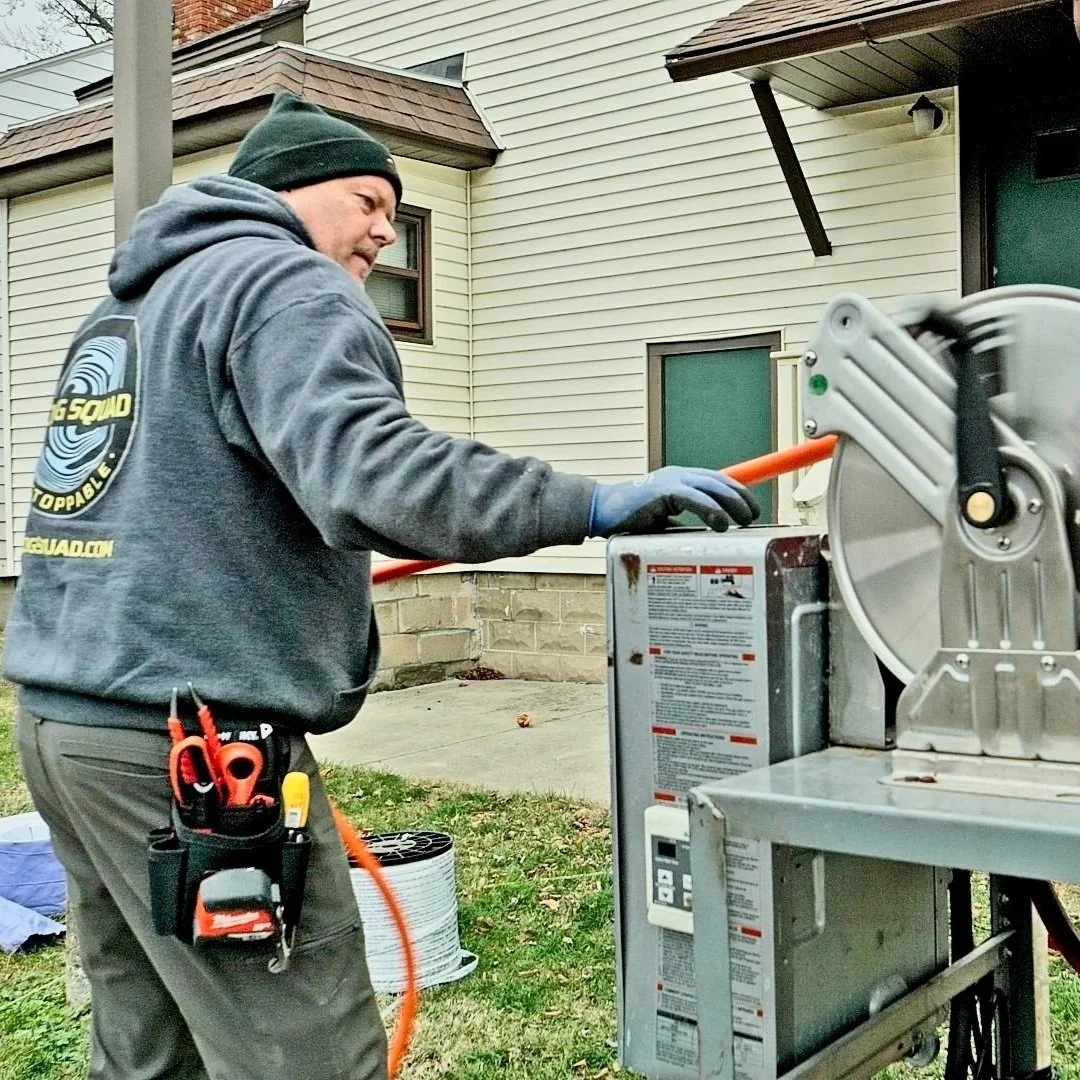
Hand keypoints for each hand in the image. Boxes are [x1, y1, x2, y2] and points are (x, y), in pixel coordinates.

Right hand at [587, 467, 760, 536]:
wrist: (600, 511)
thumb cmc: (630, 518)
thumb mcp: (663, 521)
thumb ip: (682, 524)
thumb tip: (702, 539)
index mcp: (681, 480)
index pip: (718, 481)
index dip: (738, 492)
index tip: (753, 509)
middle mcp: (679, 475)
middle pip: (721, 481)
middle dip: (742, 498)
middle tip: (755, 516)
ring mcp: (671, 481)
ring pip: (712, 487)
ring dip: (733, 504)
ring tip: (745, 520)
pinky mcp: (662, 491)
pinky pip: (694, 499)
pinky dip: (711, 510)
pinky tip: (721, 524)